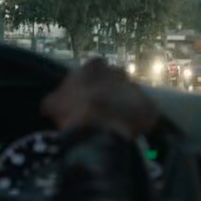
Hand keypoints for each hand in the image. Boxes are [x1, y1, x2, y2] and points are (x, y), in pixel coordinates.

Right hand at [41, 57, 156, 140]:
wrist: (99, 128)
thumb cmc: (72, 111)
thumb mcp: (52, 104)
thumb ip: (55, 100)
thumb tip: (51, 106)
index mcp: (94, 66)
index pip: (93, 70)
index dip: (88, 85)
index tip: (84, 99)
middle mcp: (118, 71)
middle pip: (113, 82)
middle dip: (108, 94)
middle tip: (100, 113)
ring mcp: (135, 88)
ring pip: (129, 97)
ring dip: (123, 108)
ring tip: (113, 126)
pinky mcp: (149, 107)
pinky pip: (142, 114)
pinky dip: (136, 123)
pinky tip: (127, 134)